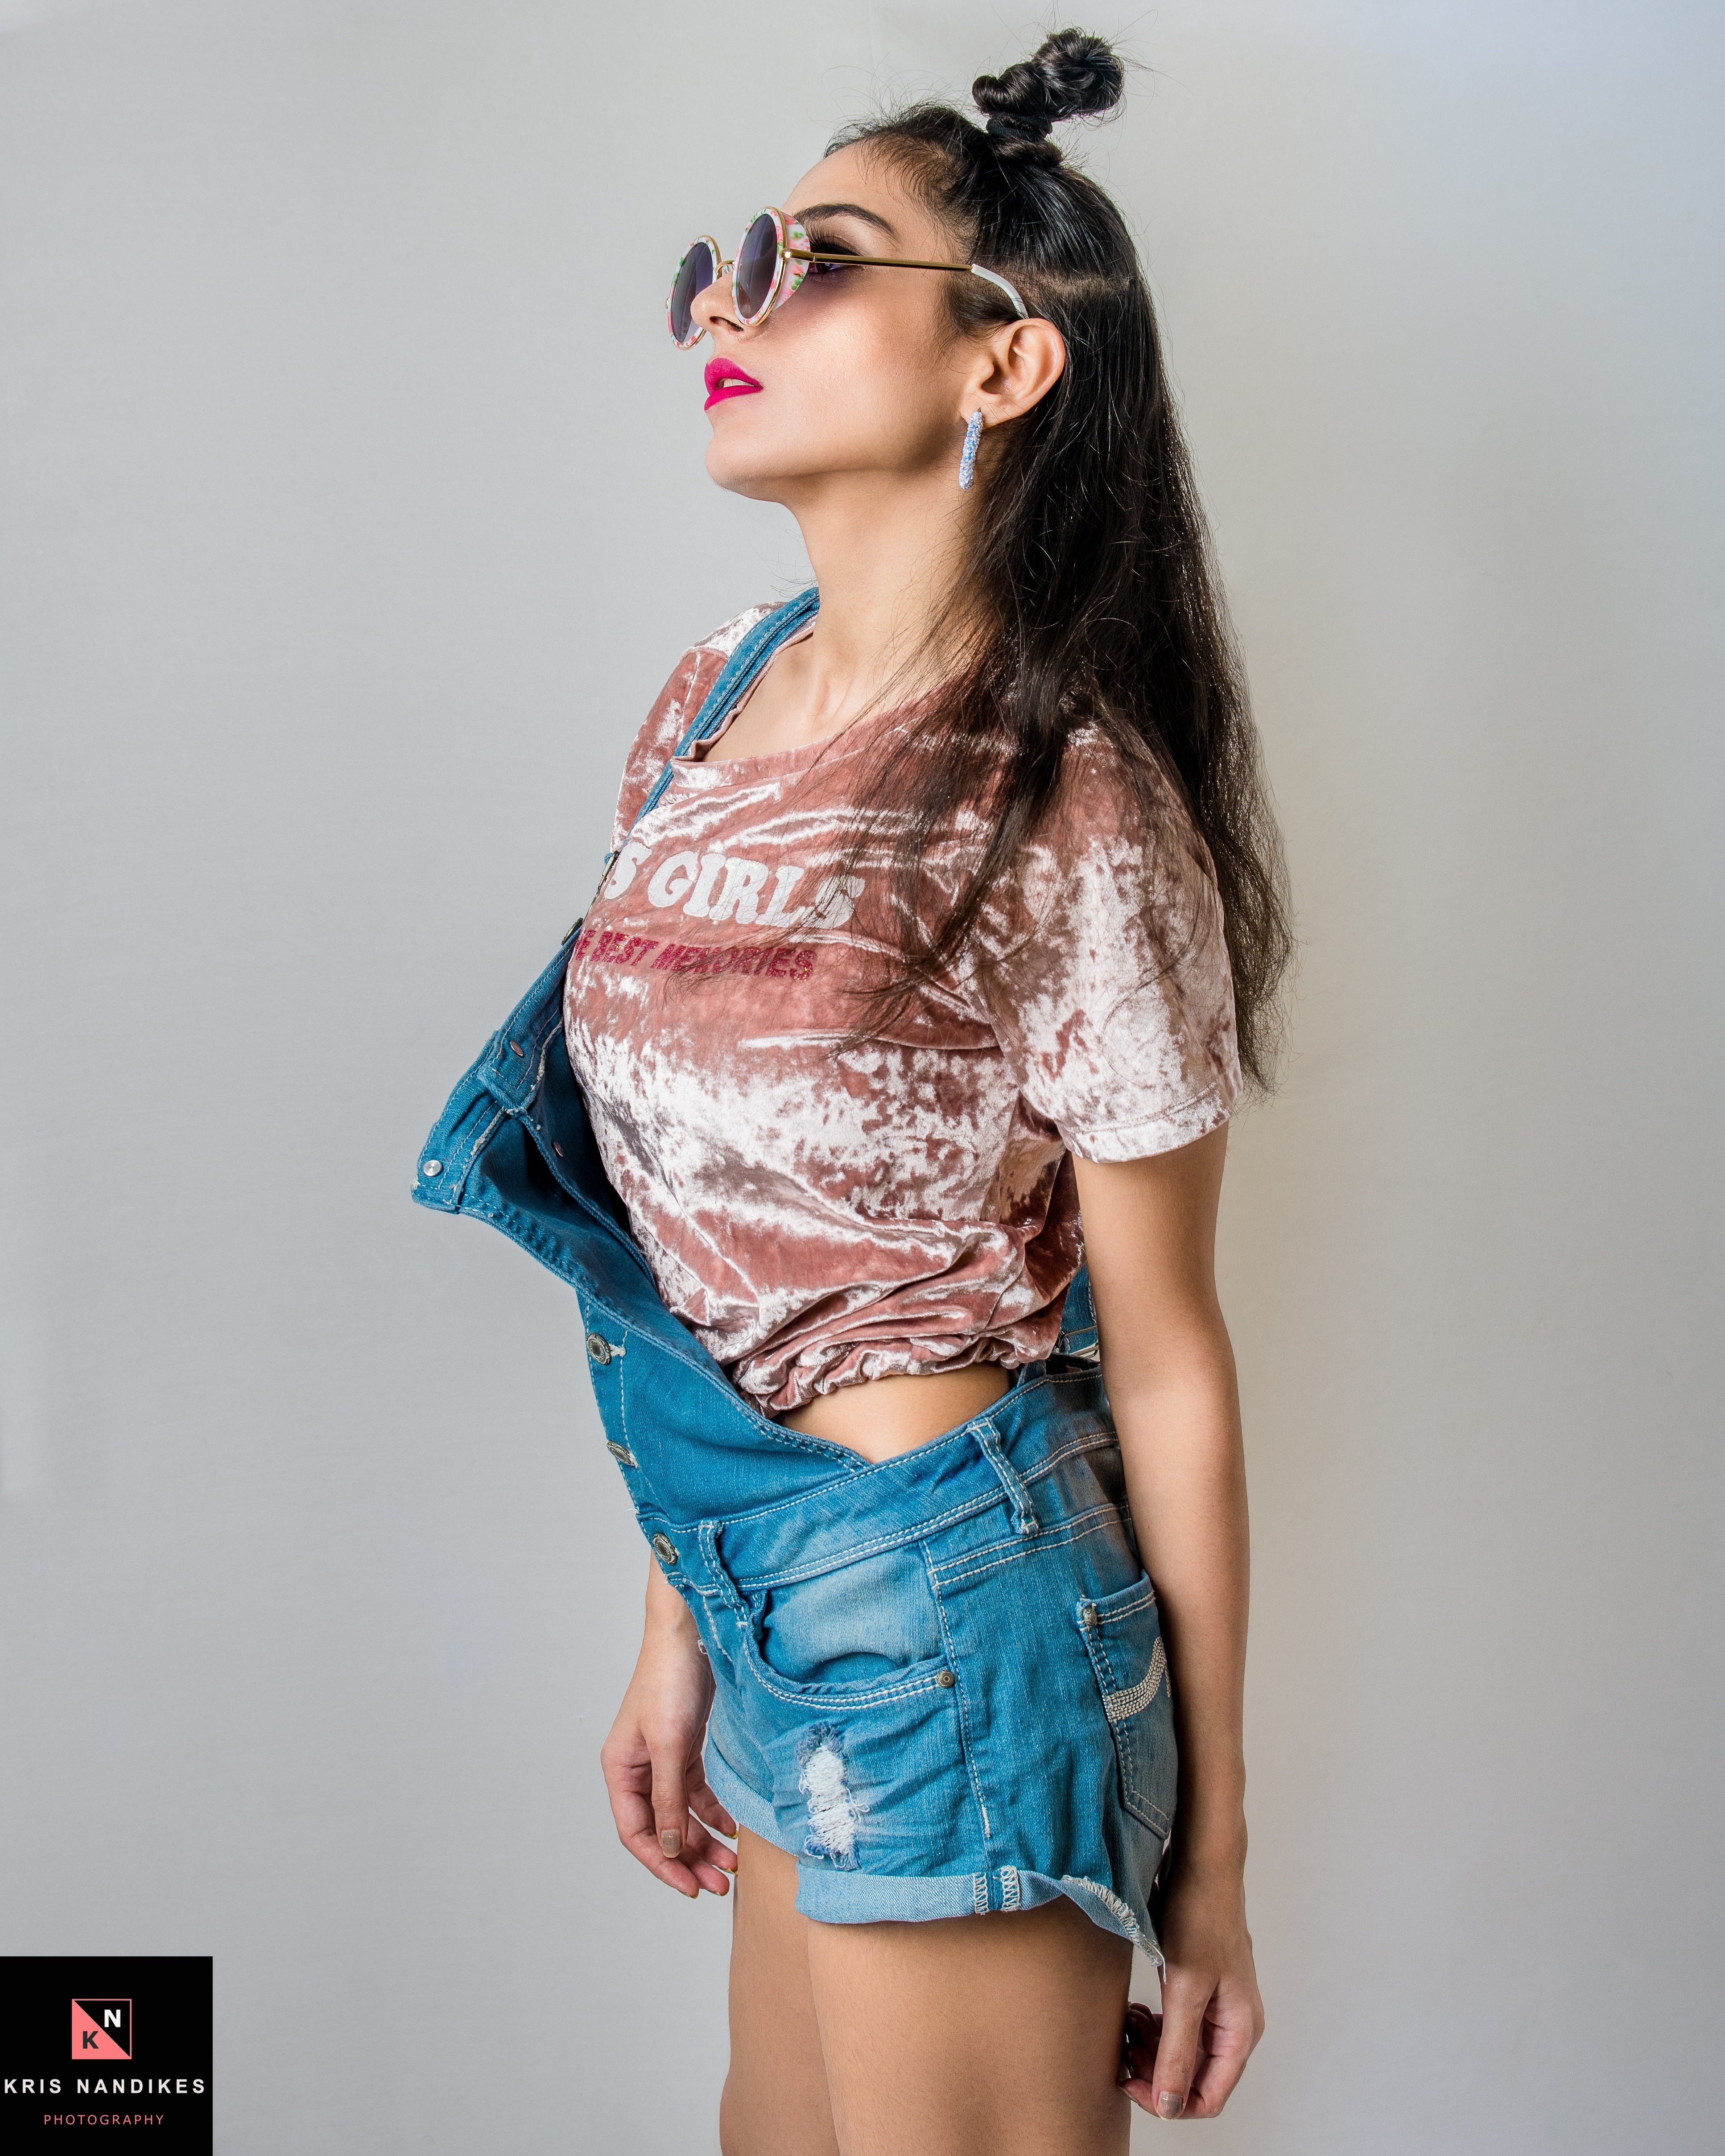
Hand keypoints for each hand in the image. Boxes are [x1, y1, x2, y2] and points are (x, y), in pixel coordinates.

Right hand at [600, 1588, 738, 1899]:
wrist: (693, 1634)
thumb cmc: (671, 1682)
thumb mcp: (670, 1746)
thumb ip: (667, 1799)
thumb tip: (668, 1848)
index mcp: (620, 1770)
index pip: (637, 1833)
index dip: (662, 1864)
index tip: (691, 1887)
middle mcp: (637, 1769)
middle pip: (661, 1829)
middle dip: (689, 1858)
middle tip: (721, 1882)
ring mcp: (661, 1759)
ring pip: (681, 1814)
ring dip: (704, 1840)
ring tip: (732, 1863)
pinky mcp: (684, 1747)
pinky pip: (695, 1792)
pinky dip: (711, 1812)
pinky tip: (731, 1827)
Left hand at [1118, 1853, 1263, 2118]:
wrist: (1200, 1863)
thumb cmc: (1199, 1917)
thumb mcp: (1184, 1987)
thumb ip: (1176, 2050)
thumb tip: (1169, 2105)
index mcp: (1239, 2032)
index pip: (1206, 2098)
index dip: (1165, 2099)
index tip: (1129, 2080)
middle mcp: (1233, 2025)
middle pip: (1192, 2077)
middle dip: (1154, 2070)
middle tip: (1122, 2048)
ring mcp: (1217, 2005)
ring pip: (1181, 2051)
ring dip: (1150, 2048)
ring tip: (1126, 2026)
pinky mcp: (1199, 1987)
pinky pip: (1176, 2025)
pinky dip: (1153, 2026)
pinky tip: (1134, 2011)